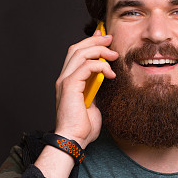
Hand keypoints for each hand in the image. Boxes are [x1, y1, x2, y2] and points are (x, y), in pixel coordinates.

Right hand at [53, 29, 117, 146]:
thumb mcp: (93, 104)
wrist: (73, 140)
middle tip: (111, 39)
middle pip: (77, 48)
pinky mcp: (69, 86)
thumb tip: (104, 80)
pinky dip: (100, 65)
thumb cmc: (82, 127)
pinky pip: (85, 66)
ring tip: (114, 55)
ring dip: (99, 50)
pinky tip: (110, 73)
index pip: (76, 54)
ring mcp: (65, 81)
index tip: (104, 37)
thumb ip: (95, 90)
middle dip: (95, 41)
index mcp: (68, 81)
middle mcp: (64, 78)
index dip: (89, 42)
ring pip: (80, 53)